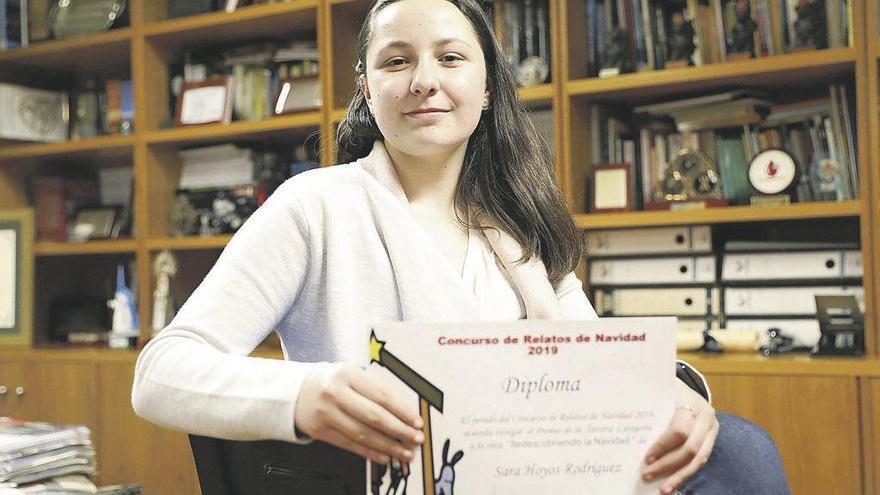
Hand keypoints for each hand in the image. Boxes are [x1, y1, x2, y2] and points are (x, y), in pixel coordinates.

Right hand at [294, 363, 423, 463]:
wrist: (295, 391)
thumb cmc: (331, 382)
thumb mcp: (351, 374)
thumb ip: (374, 387)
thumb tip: (403, 410)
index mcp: (347, 374)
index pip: (381, 395)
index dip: (402, 411)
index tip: (417, 422)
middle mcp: (335, 393)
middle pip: (373, 416)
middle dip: (399, 430)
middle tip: (416, 438)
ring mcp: (326, 413)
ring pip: (362, 434)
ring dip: (387, 445)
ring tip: (404, 452)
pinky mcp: (319, 431)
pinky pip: (349, 444)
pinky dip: (369, 452)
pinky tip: (383, 456)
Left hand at [642, 379, 718, 493]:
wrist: (684, 385)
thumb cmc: (664, 389)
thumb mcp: (656, 391)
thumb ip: (644, 403)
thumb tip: (622, 422)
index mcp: (690, 401)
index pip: (679, 430)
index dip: (662, 446)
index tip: (646, 458)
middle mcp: (706, 416)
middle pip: (689, 448)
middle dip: (667, 464)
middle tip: (647, 475)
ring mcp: (712, 429)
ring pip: (698, 459)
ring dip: (679, 476)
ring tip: (663, 489)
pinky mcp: (711, 440)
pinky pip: (701, 461)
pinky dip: (686, 474)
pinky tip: (673, 484)